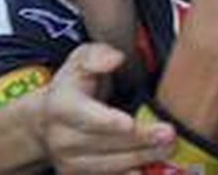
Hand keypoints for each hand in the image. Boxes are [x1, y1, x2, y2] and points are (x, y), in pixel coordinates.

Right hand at [43, 44, 177, 172]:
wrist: (49, 120)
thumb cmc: (75, 85)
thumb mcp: (81, 59)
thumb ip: (97, 55)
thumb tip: (114, 59)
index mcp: (61, 106)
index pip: (85, 116)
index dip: (107, 121)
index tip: (128, 123)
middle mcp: (61, 138)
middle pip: (103, 143)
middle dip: (138, 141)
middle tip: (168, 135)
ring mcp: (69, 162)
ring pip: (108, 166)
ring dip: (140, 159)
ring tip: (167, 149)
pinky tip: (148, 171)